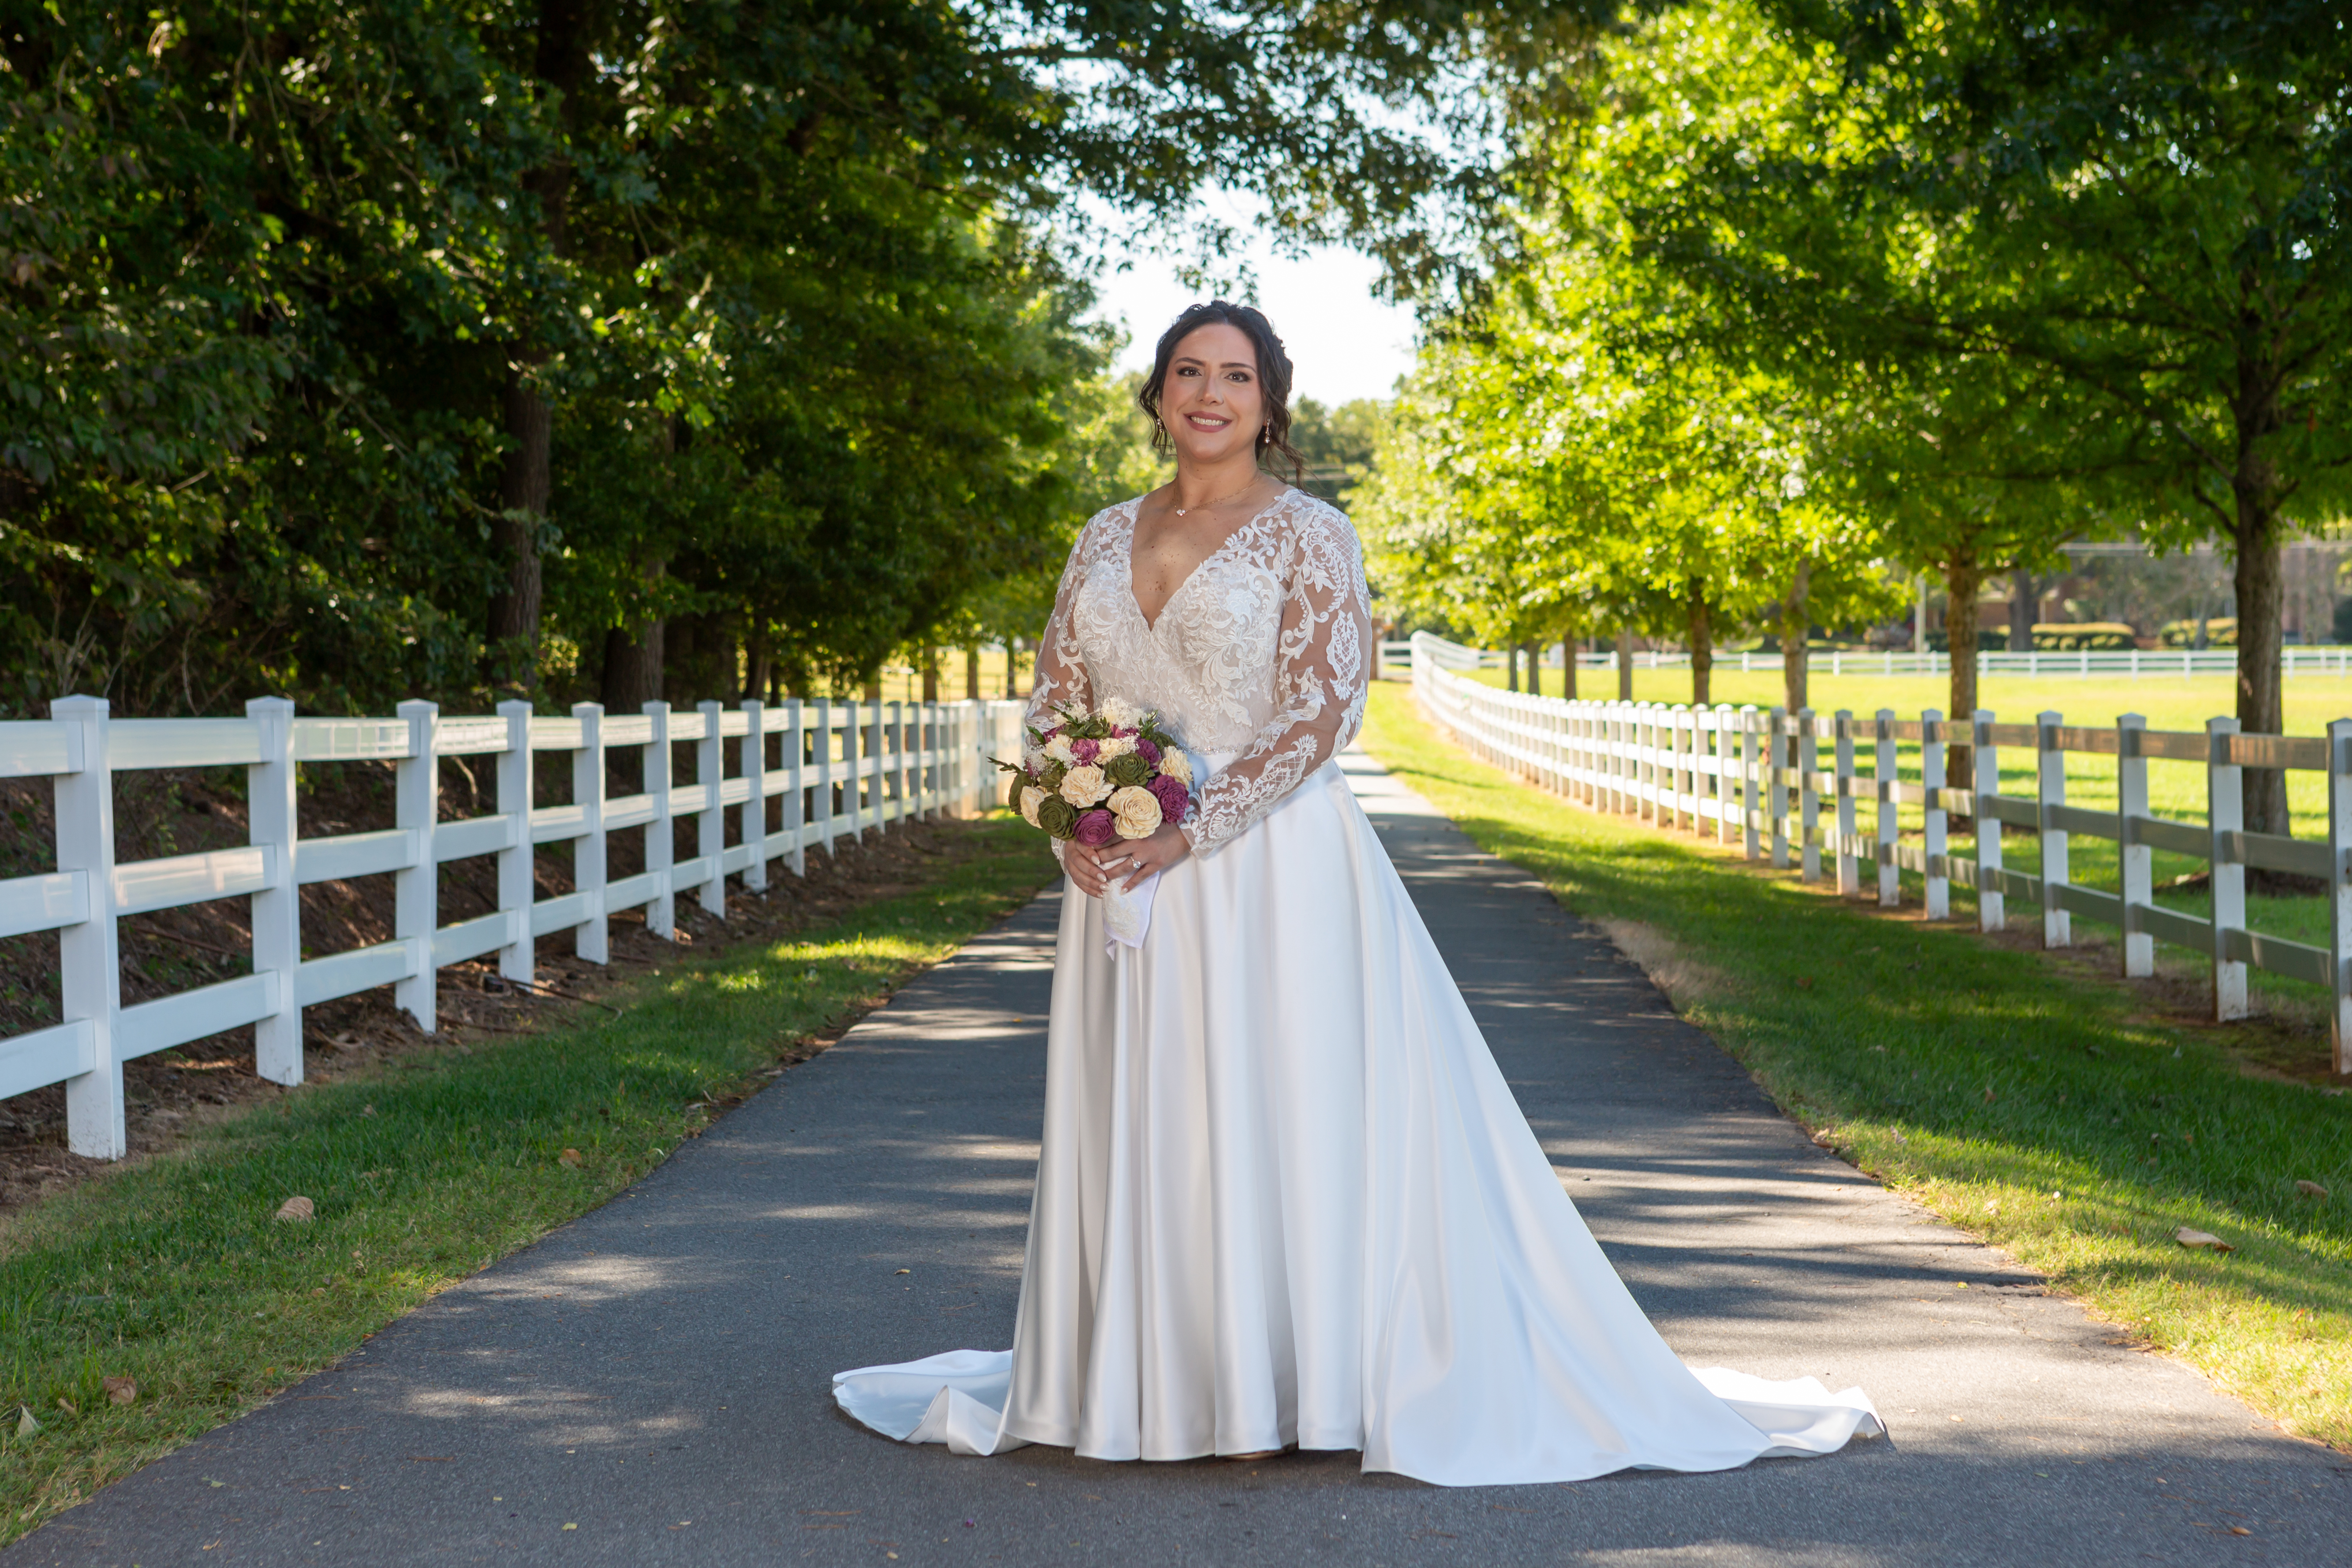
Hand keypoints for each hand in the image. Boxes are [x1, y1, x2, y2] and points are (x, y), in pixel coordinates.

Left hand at [1065, 821, 1190, 896]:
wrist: (1186, 830)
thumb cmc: (1165, 824)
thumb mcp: (1146, 821)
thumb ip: (1130, 825)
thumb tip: (1112, 827)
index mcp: (1134, 830)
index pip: (1110, 837)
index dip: (1096, 843)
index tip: (1084, 848)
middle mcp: (1138, 843)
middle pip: (1112, 853)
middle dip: (1098, 860)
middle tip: (1087, 866)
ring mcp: (1147, 855)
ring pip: (1123, 867)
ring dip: (1111, 874)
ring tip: (1101, 880)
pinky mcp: (1156, 864)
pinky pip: (1141, 876)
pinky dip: (1131, 884)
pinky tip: (1122, 891)